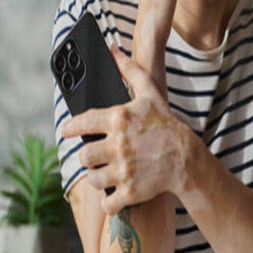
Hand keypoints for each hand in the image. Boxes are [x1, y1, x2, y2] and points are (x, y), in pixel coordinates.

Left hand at [60, 46, 190, 214]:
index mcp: (119, 119)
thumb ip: (130, 71)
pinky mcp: (130, 191)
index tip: (66, 131)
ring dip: (99, 176)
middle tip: (99, 154)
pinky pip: (108, 202)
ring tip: (109, 171)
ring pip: (93, 179)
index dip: (70, 127)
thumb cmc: (165, 124)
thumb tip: (113, 50)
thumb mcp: (150, 94)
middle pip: (84, 155)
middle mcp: (118, 144)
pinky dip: (111, 200)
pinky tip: (117, 191)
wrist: (187, 157)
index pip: (82, 123)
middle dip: (90, 156)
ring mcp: (124, 170)